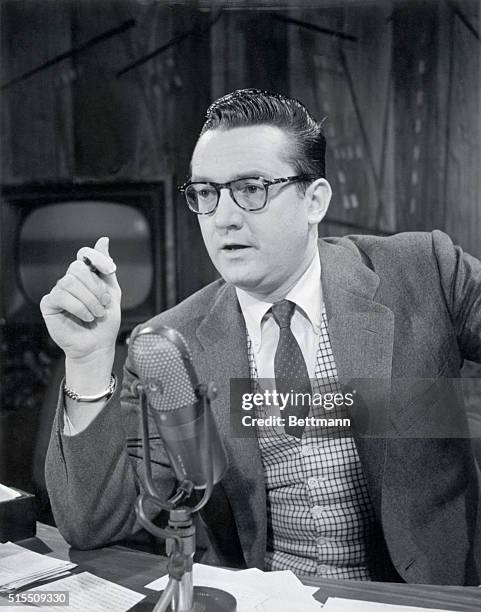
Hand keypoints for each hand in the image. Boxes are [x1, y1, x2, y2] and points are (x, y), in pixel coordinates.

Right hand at [40, 237, 120, 361]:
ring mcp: (58, 292)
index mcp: (85, 276)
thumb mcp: (112, 292)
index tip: (110, 270)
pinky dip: (78, 307)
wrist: (98, 345)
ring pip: (70, 282)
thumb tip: (103, 240)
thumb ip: (106, 269)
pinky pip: (61, 296)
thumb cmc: (105, 322)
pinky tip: (86, 317)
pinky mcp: (49, 304)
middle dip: (96, 287)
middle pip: (77, 268)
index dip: (97, 258)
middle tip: (104, 304)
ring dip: (89, 300)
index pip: (84, 254)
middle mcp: (70, 281)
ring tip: (96, 314)